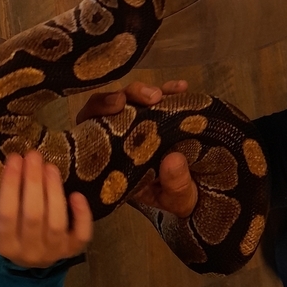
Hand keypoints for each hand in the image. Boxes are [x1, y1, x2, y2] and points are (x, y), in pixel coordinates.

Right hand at [0, 151, 92, 267]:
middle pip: (33, 215)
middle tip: (34, 154)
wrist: (30, 255)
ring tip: (50, 166)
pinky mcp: (73, 249)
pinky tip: (77, 194)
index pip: (6, 213)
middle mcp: (28, 251)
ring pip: (56, 222)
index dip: (11, 185)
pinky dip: (81, 216)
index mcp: (4, 242)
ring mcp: (53, 251)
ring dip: (54, 191)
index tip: (14, 158)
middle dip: (34, 182)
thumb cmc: (8, 227)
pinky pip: (81, 235)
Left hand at [77, 79, 197, 218]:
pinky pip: (159, 96)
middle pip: (110, 104)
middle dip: (127, 95)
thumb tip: (174, 159)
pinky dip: (169, 90)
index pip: (93, 125)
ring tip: (163, 94)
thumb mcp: (175, 199)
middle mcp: (119, 133)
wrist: (193, 192)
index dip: (100, 108)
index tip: (118, 104)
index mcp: (112, 155)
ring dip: (145, 91)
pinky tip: (181, 86)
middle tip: (149, 97)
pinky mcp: (158, 113)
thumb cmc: (173, 196)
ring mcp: (138, 120)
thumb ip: (174, 186)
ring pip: (131, 96)